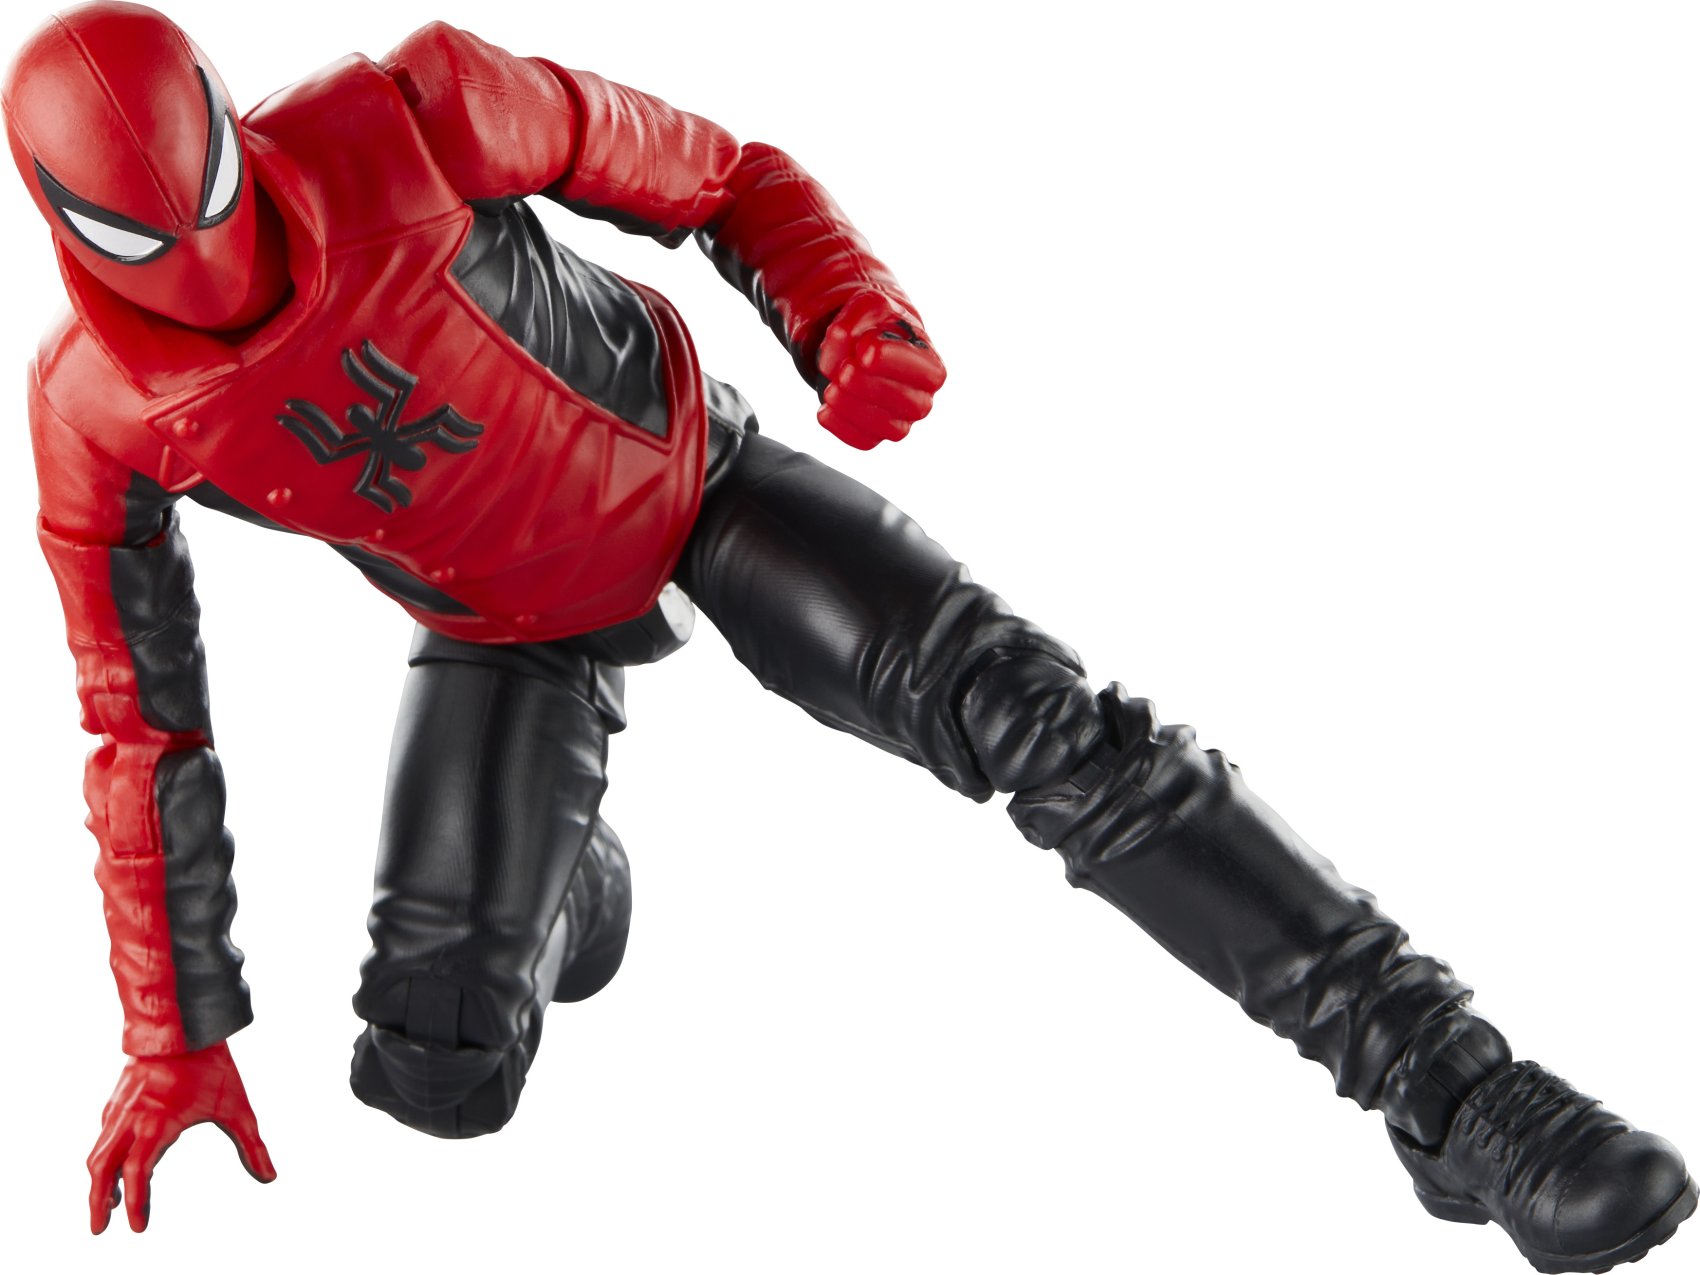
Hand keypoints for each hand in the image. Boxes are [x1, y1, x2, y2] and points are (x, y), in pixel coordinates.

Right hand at [87, 1040, 275, 1232]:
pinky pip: (103, 1137)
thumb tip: (270, 1176)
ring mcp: (119, 1108)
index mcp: (158, 1123)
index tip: (138, 1228)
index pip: (138, 1173)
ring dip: (98, 1182)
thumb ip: (252, 1145)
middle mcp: (131, 1118)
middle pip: (102, 1169)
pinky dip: (103, 1159)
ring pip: (97, 1153)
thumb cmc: (212, 1064)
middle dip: (98, 1202)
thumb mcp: (237, 1106)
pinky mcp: (116, 1101)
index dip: (137, 1203)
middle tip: (100, 1229)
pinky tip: (116, 1169)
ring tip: (108, 1206)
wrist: (182, 1023)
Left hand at [815, 293, 946, 448]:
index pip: (930, 374)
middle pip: (909, 404)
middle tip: (844, 370)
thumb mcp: (867, 307)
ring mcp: (900, 420)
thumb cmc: (872, 324)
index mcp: (930, 365)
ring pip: (887, 427)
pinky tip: (824, 410)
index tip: (865, 349)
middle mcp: (921, 397)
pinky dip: (841, 427)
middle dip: (871, 387)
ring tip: (831, 387)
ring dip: (854, 408)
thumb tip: (839, 356)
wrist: (856, 342)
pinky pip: (864, 441)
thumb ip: (855, 321)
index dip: (897, 363)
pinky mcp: (875, 435)